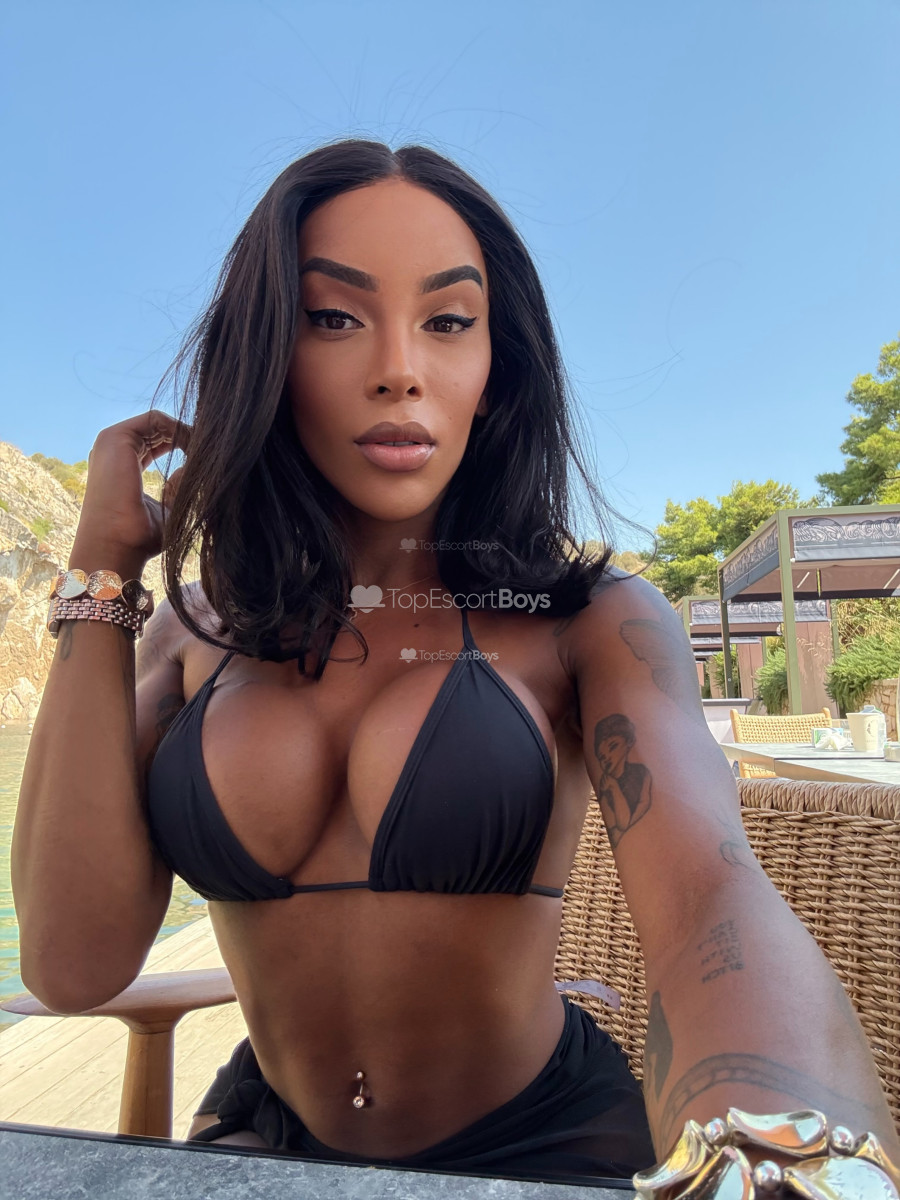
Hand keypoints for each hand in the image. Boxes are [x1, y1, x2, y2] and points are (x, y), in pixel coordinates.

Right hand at [70, 411, 191, 574]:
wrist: (118, 546)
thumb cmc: (138, 537)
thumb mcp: (166, 509)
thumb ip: (176, 487)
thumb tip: (191, 471)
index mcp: (120, 466)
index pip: (155, 444)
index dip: (182, 445)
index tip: (207, 455)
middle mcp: (113, 451)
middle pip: (157, 430)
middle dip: (187, 436)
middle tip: (213, 448)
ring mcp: (111, 442)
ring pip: (158, 423)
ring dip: (186, 432)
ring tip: (206, 450)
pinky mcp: (117, 437)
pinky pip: (155, 419)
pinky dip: (180, 428)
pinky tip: (196, 446)